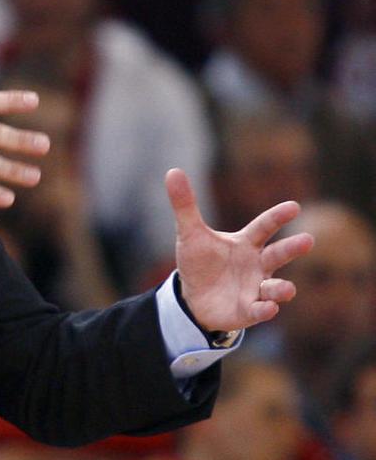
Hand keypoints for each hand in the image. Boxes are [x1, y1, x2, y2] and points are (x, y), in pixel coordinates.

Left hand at [166, 168, 313, 331]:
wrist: (193, 297)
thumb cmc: (199, 262)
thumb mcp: (189, 232)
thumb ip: (184, 204)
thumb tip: (173, 171)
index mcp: (246, 243)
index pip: (264, 227)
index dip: (277, 217)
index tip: (294, 206)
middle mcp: (257, 265)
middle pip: (277, 255)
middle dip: (292, 249)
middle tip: (307, 239)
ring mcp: (256, 288)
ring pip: (275, 288)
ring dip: (282, 288)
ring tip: (286, 288)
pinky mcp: (249, 310)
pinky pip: (260, 310)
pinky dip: (265, 309)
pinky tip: (269, 308)